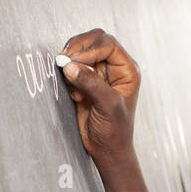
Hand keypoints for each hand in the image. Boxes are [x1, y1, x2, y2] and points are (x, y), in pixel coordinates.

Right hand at [59, 28, 140, 165]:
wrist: (106, 150)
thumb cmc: (115, 130)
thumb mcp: (107, 105)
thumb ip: (91, 83)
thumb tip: (70, 66)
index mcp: (127, 70)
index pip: (108, 44)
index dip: (90, 48)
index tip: (74, 60)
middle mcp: (114, 68)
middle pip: (94, 41)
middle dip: (78, 49)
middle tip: (63, 59)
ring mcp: (99, 74)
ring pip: (81, 53)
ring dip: (71, 63)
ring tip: (71, 83)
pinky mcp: (85, 82)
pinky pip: (73, 68)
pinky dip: (69, 77)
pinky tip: (76, 96)